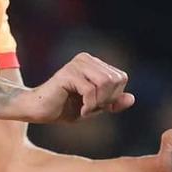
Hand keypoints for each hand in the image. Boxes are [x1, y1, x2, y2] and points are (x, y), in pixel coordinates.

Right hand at [19, 53, 133, 122]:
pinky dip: (89, 106)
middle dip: (108, 99)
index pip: (121, 77)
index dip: (115, 96)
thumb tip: (132, 98)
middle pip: (116, 79)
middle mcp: (86, 59)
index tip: (100, 106)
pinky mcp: (68, 73)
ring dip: (99, 102)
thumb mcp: (95, 108)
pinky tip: (81, 111)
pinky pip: (90, 90)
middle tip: (92, 108)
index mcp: (94, 63)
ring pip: (105, 83)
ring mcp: (77, 64)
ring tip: (86, 109)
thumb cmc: (65, 108)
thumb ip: (112, 102)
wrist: (39, 110)